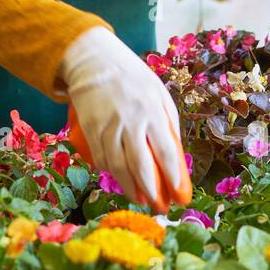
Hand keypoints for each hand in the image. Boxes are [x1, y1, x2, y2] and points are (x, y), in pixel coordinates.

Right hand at [58, 26, 191, 212]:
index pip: (166, 151)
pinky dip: (111, 172)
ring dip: (130, 188)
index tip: (178, 193)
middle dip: (151, 191)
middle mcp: (130, 122)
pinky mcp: (91, 131)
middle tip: (159, 207)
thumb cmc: (132, 77)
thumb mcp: (158, 93)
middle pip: (141, 166)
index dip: (173, 176)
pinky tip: (120, 178)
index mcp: (152, 112)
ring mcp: (108, 127)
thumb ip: (166, 121)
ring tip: (140, 200)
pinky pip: (102, 159)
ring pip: (118, 168)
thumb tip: (173, 154)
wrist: (94, 62)